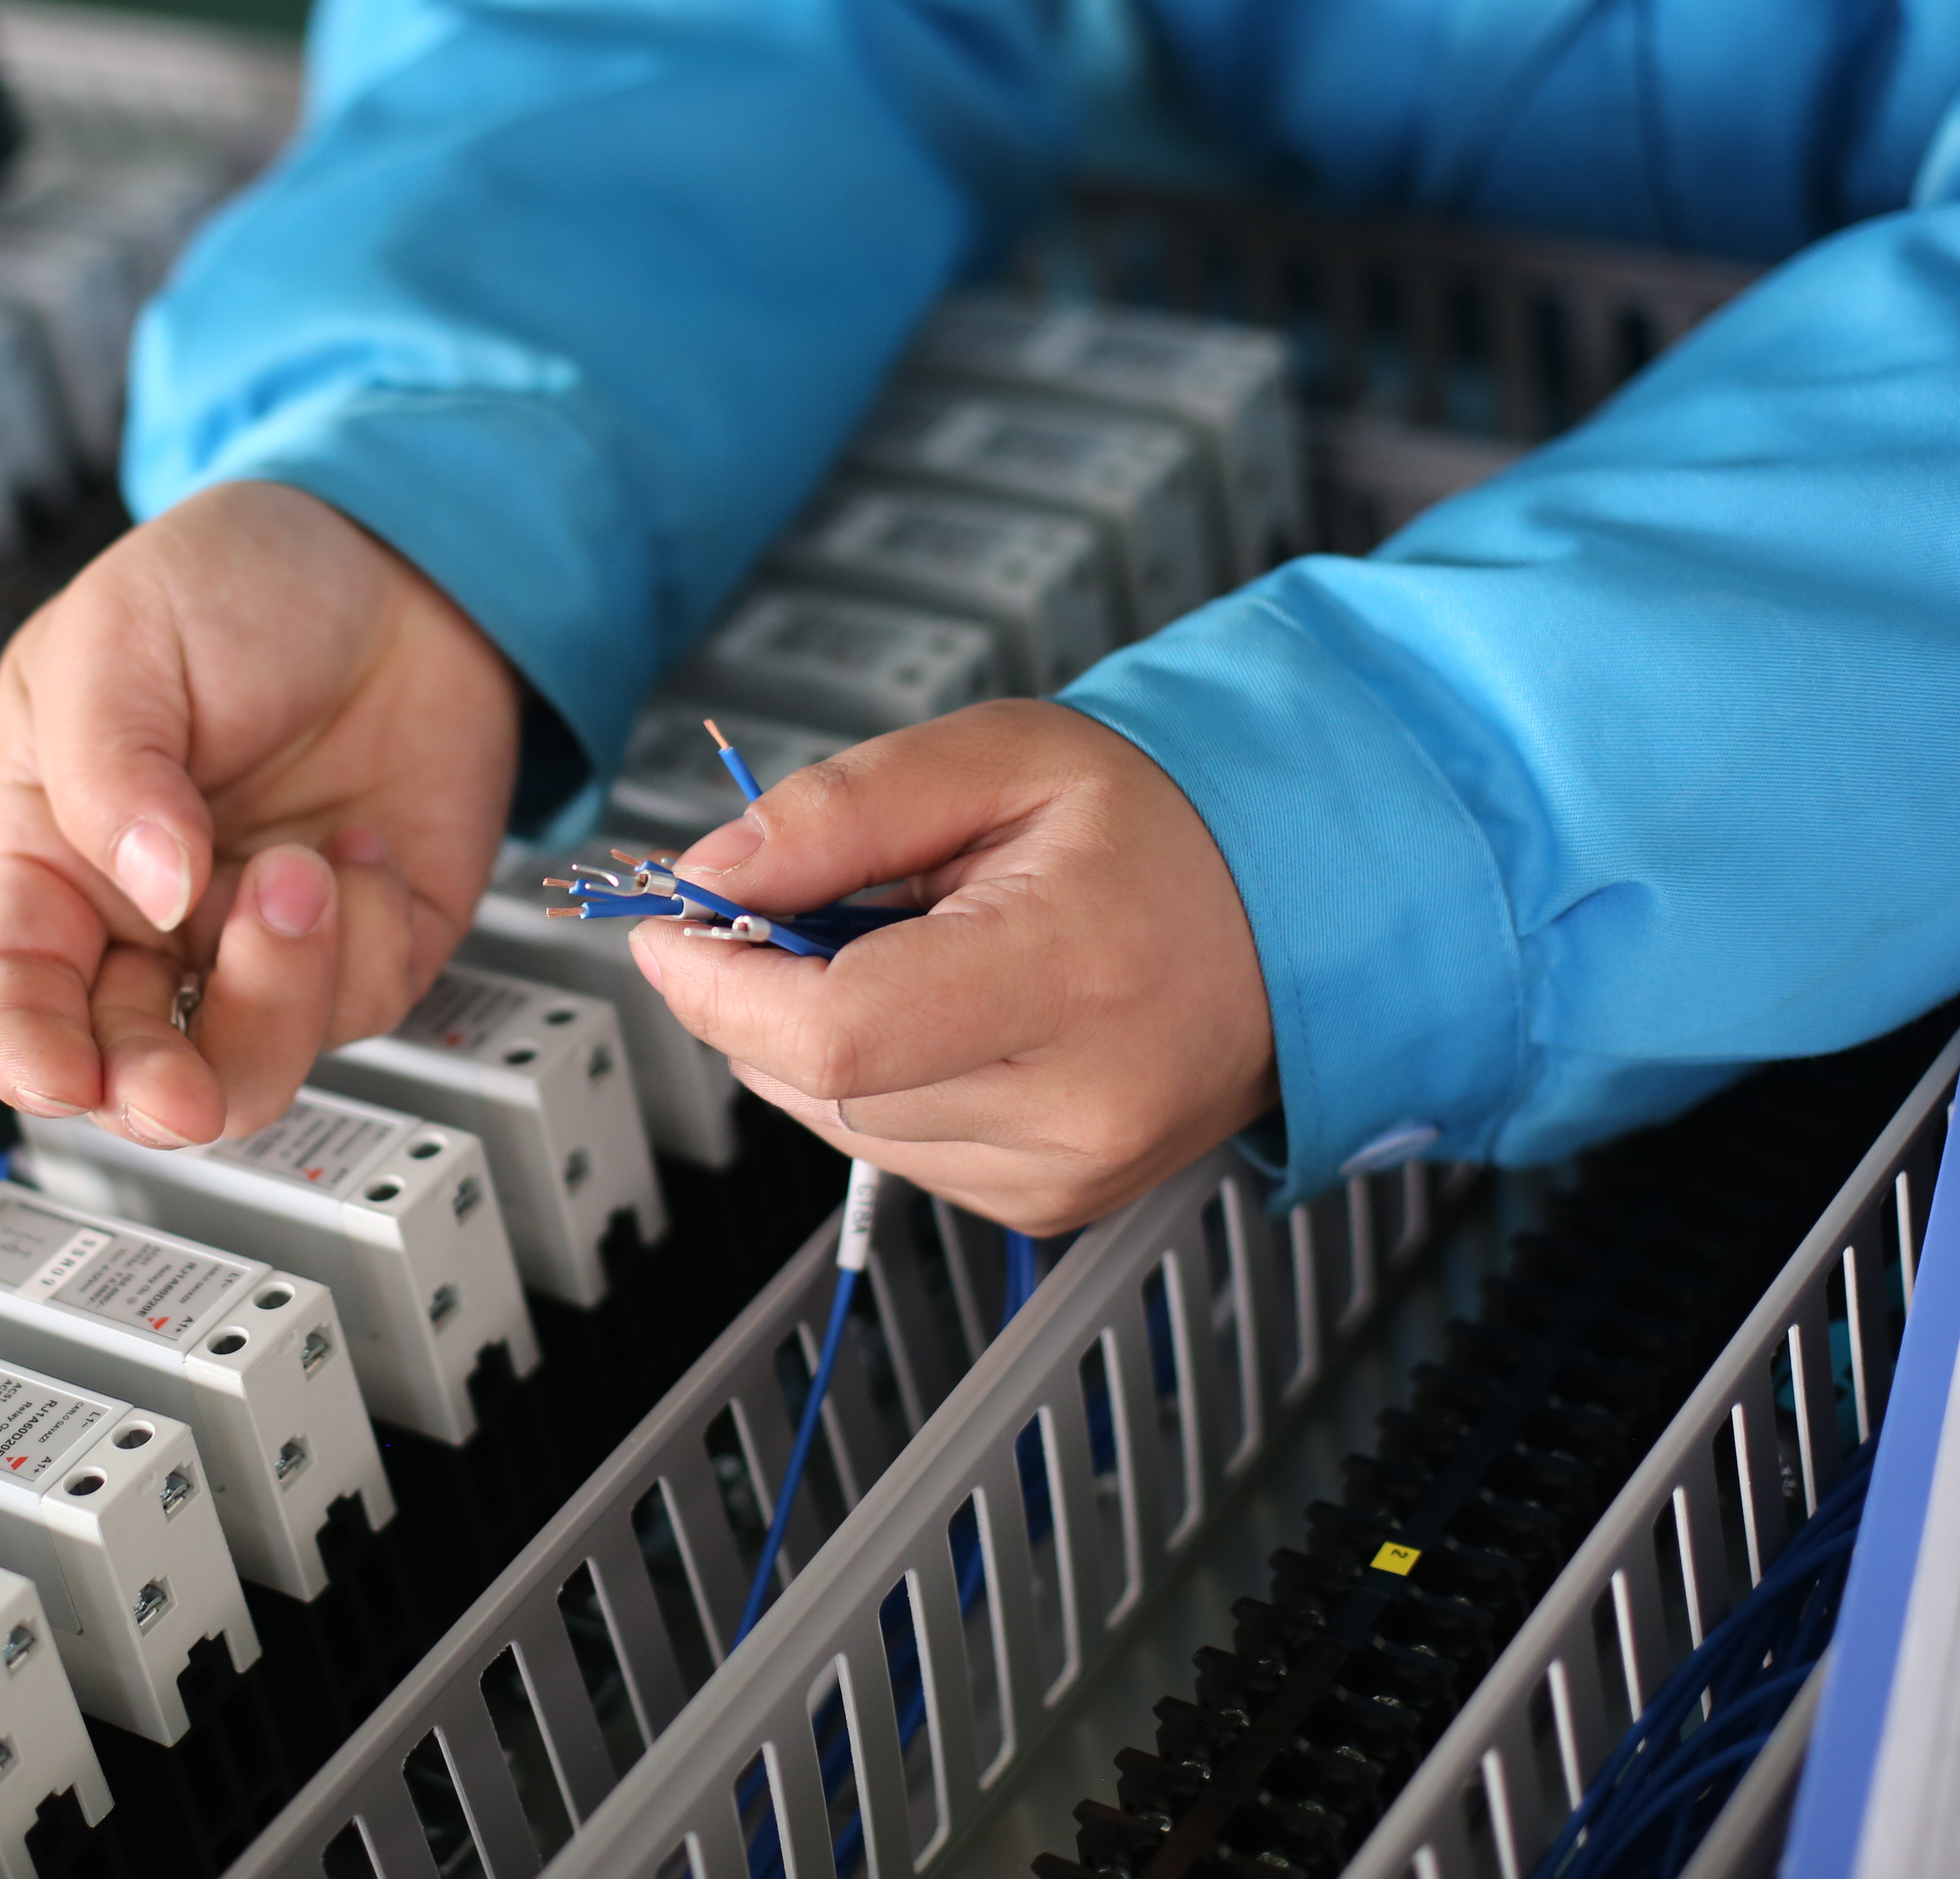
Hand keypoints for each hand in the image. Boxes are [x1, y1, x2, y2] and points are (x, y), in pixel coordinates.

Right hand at [0, 482, 518, 1145]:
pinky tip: (361, 844)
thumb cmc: (237, 579)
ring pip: (254, 1060)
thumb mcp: (124, 629)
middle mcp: (152, 919)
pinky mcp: (368, 941)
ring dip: (281, 988)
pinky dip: (368, 931)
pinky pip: (364, 1000)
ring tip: (303, 868)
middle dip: (163, 1087)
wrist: (396, 556)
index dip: (30, 1056)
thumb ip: (112, 761)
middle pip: (135, 1067)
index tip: (66, 1081)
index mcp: (54, 855)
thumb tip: (152, 884)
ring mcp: (260, 941)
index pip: (15, 992)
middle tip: (190, 1083)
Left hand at [628, 699, 1276, 1233]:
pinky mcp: (1048, 1204)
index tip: (672, 927)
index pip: (836, 1033)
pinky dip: (875, 1079)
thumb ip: (842, 811)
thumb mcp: (1000, 755)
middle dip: (764, 993)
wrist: (1287, 916)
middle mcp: (1076, 1104)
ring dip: (818, 1036)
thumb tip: (709, 879)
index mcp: (1072, 976)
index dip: (718, 985)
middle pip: (819, 1081)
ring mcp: (1064, 1172)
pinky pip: (889, 1150)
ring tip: (911, 950)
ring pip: (837, 1122)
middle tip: (811, 906)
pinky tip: (946, 1011)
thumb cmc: (1156, 827)